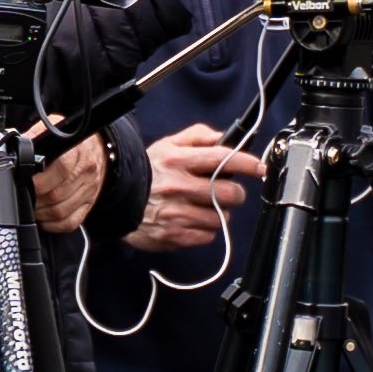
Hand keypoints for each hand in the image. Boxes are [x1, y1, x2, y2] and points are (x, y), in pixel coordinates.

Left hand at [31, 135, 110, 232]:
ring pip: (62, 212)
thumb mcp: (51, 131)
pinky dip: (54, 225)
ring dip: (42, 213)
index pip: (61, 170)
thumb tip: (14, 152)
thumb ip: (33, 139)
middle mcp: (87, 172)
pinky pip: (71, 223)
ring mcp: (89, 190)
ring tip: (32, 207)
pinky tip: (44, 218)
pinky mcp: (89, 204)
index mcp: (77, 152)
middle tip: (25, 198)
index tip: (26, 184)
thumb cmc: (69, 142)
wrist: (96, 148)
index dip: (39, 182)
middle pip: (57, 195)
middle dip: (36, 200)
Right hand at [132, 130, 258, 252]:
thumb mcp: (167, 145)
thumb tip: (223, 138)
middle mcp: (178, 187)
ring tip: (203, 207)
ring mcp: (176, 213)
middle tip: (225, 191)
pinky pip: (207, 235)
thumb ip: (197, 136)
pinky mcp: (174, 234)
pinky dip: (206, 229)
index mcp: (178, 161)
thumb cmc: (145, 172)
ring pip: (221, 217)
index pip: (222, 159)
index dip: (247, 163)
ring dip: (219, 213)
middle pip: (229, 193)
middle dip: (234, 193)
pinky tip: (193, 220)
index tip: (260, 168)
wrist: (112, 199)